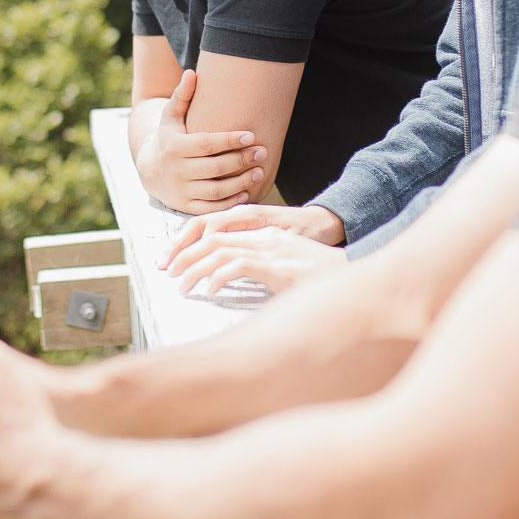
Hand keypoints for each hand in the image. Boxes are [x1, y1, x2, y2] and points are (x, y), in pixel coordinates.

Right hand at [134, 69, 266, 213]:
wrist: (150, 171)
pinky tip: (246, 191)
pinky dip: (230, 202)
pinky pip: (211, 207)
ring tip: (259, 171)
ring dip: (241, 182)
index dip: (230, 140)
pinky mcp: (186, 206)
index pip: (207, 144)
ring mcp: (182, 191)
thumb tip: (192, 72)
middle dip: (241, 160)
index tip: (251, 135)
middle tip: (262, 152)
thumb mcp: (171, 116)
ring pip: (216, 190)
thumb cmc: (169, 138)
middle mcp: (177, 170)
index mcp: (175, 147)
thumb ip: (182, 95)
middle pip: (216, 168)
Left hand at [161, 220, 348, 296]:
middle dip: (184, 254)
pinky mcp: (277, 265)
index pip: (215, 228)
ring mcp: (270, 248)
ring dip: (195, 268)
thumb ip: (257, 267)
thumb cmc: (318, 274)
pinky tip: (211, 291)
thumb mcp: (283, 265)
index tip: (173, 260)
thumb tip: (228, 279)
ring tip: (182, 286)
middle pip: (211, 236)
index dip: (189, 242)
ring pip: (219, 250)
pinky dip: (219, 277)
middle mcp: (263, 235)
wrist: (351, 274)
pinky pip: (238, 266)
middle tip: (167, 272)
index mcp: (262, 232)